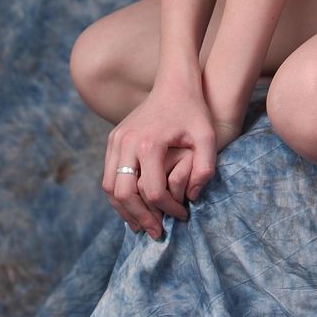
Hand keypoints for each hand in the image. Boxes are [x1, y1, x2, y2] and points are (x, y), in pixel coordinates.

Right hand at [101, 74, 217, 238]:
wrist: (175, 83)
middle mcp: (127, 143)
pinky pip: (109, 175)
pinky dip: (119, 194)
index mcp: (149, 144)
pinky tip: (134, 206)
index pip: (152, 191)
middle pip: (124, 194)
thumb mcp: (207, 137)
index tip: (182, 216)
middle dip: (140, 217)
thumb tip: (191, 198)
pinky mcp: (113, 139)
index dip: (168, 209)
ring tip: (142, 225)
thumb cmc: (194, 111)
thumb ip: (205, 169)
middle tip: (156, 232)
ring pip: (110, 187)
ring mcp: (116, 140)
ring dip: (124, 210)